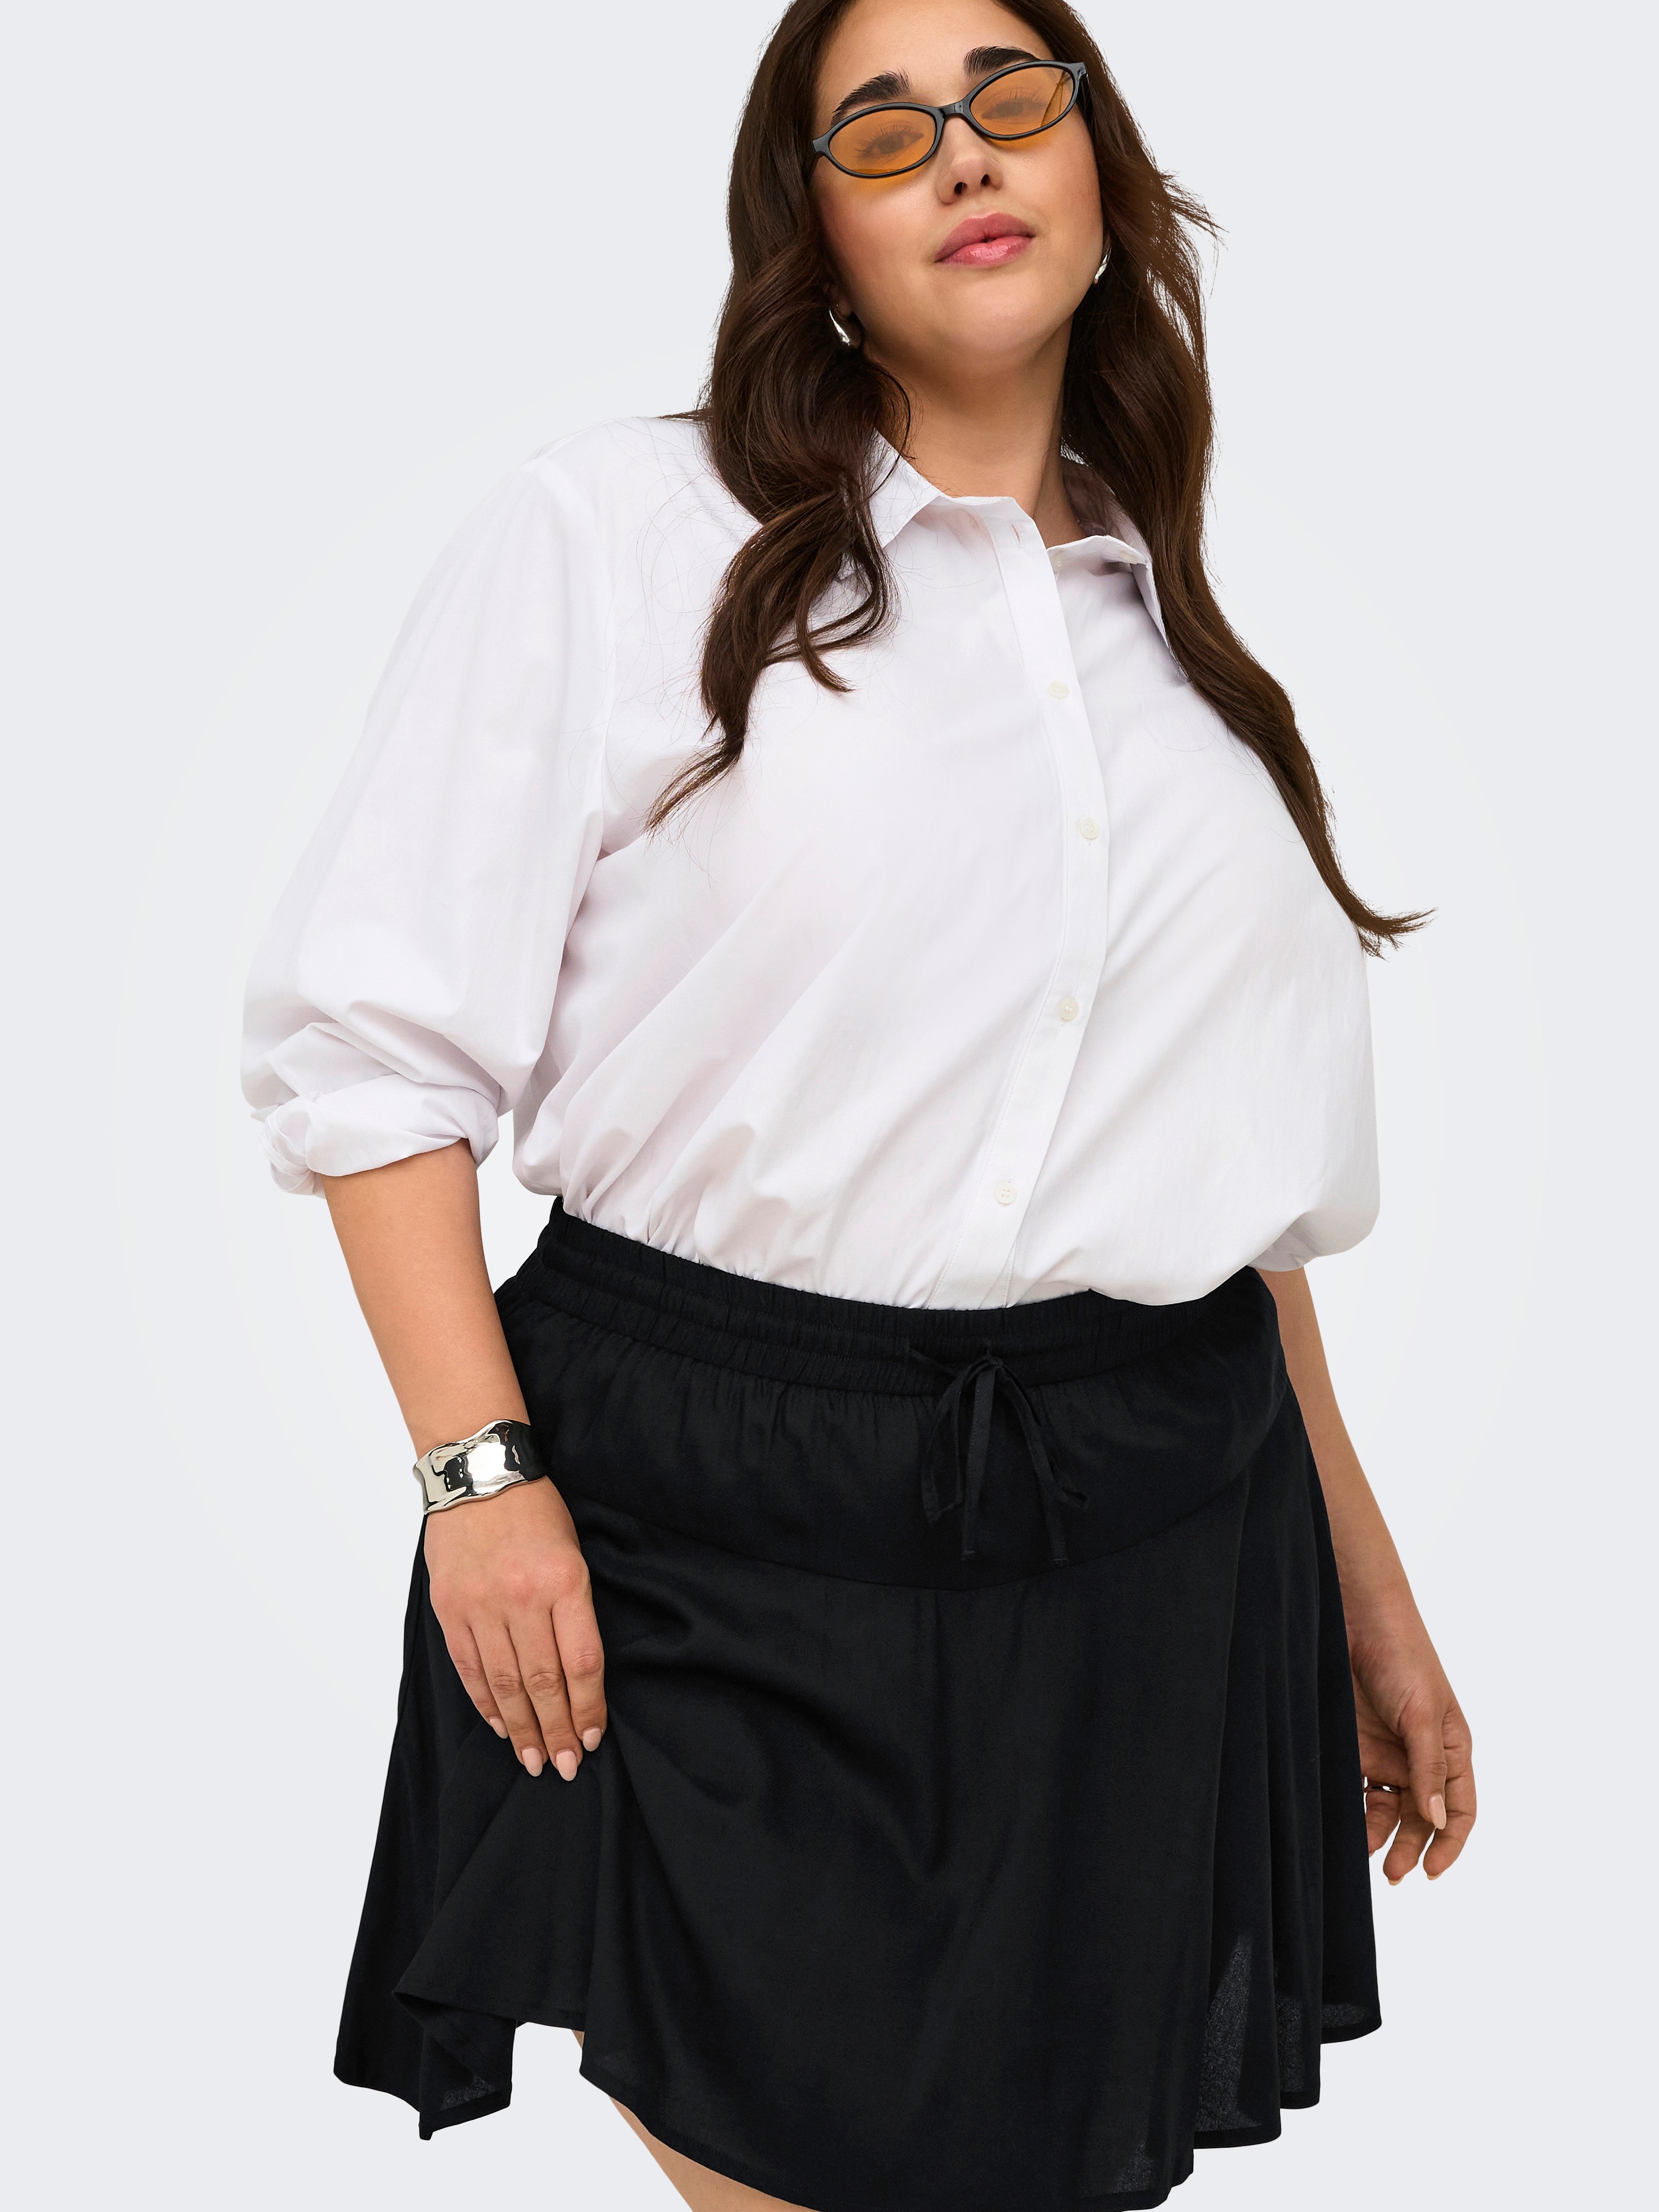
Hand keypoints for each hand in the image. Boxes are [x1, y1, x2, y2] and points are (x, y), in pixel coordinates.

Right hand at [423, 1476, 606, 1780]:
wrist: (479, 1473)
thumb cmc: (536, 1512)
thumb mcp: (573, 1553)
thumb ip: (575, 1611)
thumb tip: (578, 1677)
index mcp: (564, 1582)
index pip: (581, 1663)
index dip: (588, 1708)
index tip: (593, 1738)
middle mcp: (521, 1598)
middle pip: (542, 1683)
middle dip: (556, 1731)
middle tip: (564, 1767)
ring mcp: (480, 1605)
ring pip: (504, 1684)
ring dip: (520, 1729)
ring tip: (533, 1759)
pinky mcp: (450, 1608)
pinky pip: (469, 1667)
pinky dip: (485, 1702)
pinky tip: (500, 1725)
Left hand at [1346, 1597, 1474, 1882]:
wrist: (1355, 1617)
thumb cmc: (1402, 1656)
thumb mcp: (1422, 1713)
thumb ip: (1428, 1768)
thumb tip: (1437, 1822)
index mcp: (1450, 1749)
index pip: (1459, 1810)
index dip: (1449, 1844)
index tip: (1431, 1872)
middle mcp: (1419, 1756)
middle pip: (1421, 1817)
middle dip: (1409, 1848)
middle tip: (1392, 1874)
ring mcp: (1386, 1751)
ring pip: (1386, 1808)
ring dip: (1377, 1833)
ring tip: (1361, 1850)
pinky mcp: (1354, 1745)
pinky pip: (1356, 1787)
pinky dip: (1351, 1809)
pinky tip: (1341, 1824)